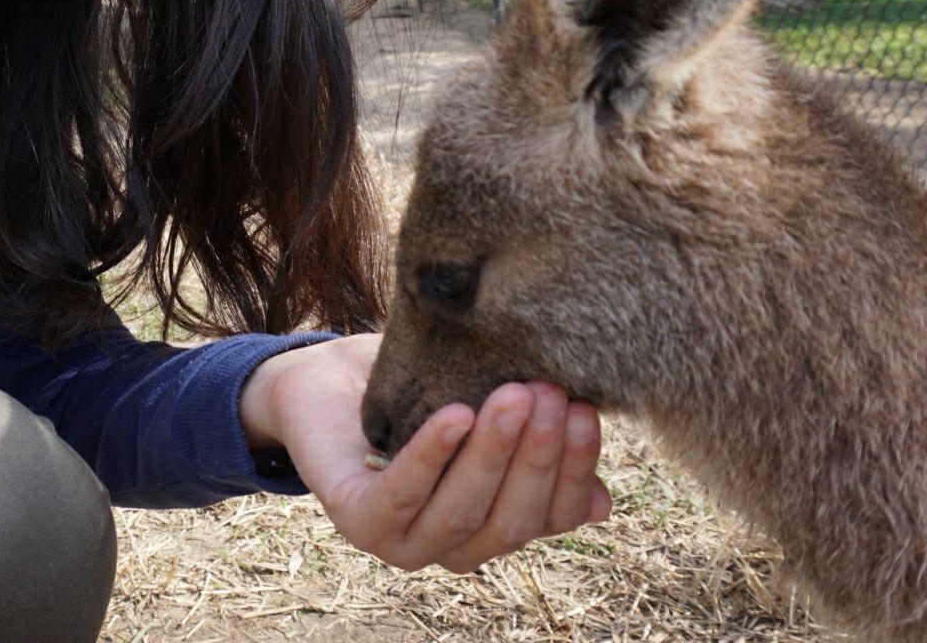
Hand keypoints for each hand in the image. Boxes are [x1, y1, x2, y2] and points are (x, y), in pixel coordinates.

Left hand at [240, 334, 610, 573]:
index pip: (552, 516)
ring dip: (492, 454)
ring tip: (512, 396)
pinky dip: (431, 456)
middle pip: (511, 520)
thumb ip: (534, 447)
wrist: (325, 381)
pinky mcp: (357, 521)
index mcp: (493, 524)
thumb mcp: (484, 409)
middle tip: (548, 393)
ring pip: (462, 513)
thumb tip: (601, 505)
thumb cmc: (416, 393)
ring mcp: (402, 542)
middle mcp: (452, 545)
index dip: (574, 470)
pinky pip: (401, 495)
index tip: (585, 412)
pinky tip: (454, 415)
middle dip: (536, 455)